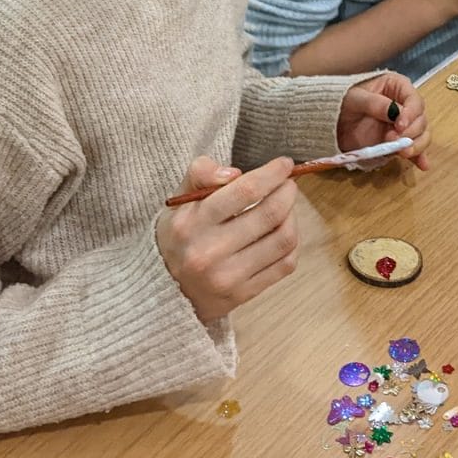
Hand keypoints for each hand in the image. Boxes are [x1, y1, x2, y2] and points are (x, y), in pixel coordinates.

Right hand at [156, 155, 298, 322]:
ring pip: (283, 239)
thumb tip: (235, 173)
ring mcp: (229, 277)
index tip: (284, 163)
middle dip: (287, 192)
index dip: (272, 174)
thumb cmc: (178, 235)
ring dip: (293, 216)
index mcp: (192, 223)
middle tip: (288, 183)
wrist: (164, 290)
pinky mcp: (243, 294)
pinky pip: (285, 264)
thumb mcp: (178, 200)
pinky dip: (291, 243)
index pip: (245, 191)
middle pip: (270, 214)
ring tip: (286, 207)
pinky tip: (282, 232)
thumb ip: (201, 174)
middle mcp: (210, 252)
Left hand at [336, 72, 429, 170]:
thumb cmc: (341, 100)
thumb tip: (394, 112)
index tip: (400, 125)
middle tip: (394, 141)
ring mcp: (402, 126)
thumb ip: (374, 103)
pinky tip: (422, 165)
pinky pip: (413, 149)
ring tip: (402, 153)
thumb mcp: (354, 97)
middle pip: (420, 120)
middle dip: (411, 132)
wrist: (329, 119)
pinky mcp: (397, 142)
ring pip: (420, 135)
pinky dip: (418, 157)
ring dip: (415, 145)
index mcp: (397, 87)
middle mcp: (404, 106)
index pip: (414, 100)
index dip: (411, 113)